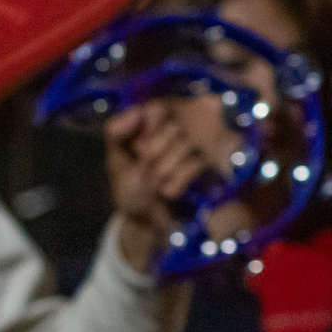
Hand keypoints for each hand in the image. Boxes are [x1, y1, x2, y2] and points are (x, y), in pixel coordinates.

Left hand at [106, 104, 213, 271]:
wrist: (149, 222)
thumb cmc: (132, 188)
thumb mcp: (116, 160)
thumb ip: (118, 132)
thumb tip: (139, 110)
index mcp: (157, 123)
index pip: (157, 109)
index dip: (146, 131)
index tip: (137, 149)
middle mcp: (182, 130)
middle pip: (172, 127)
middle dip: (153, 153)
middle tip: (145, 169)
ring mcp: (201, 147)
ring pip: (186, 145)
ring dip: (164, 170)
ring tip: (156, 183)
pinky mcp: (215, 168)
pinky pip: (197, 164)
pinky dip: (176, 181)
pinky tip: (167, 192)